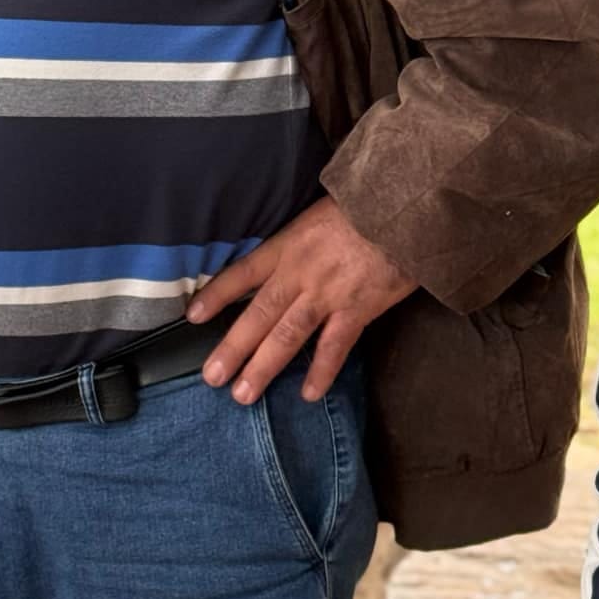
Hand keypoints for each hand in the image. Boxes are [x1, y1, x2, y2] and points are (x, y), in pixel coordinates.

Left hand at [189, 196, 413, 404]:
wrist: (405, 207)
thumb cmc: (366, 204)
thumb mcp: (320, 211)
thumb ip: (301, 237)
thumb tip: (287, 256)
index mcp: (290, 244)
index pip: (244, 271)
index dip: (218, 294)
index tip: (193, 316)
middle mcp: (301, 272)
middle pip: (259, 314)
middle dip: (233, 347)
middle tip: (211, 377)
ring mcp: (328, 293)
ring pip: (288, 335)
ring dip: (264, 367)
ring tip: (242, 394)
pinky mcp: (358, 308)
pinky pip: (335, 346)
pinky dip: (321, 371)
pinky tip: (308, 393)